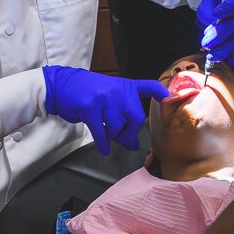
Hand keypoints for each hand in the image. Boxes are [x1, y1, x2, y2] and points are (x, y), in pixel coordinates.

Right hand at [42, 66, 168, 153]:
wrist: (62, 85)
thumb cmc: (88, 92)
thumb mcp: (109, 98)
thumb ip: (122, 116)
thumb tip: (133, 144)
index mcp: (125, 86)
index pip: (148, 86)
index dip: (161, 92)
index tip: (171, 99)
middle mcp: (117, 91)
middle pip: (135, 117)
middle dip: (130, 132)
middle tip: (124, 138)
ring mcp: (103, 99)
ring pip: (117, 126)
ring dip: (114, 137)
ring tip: (108, 137)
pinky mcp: (89, 108)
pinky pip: (101, 131)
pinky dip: (103, 143)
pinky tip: (103, 148)